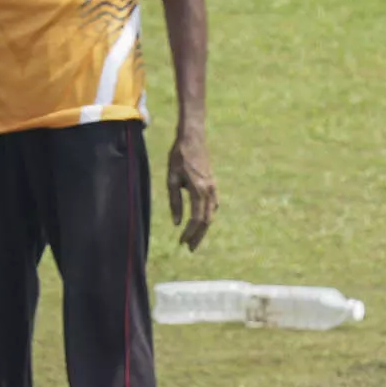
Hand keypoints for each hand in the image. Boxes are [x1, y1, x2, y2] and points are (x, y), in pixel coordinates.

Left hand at [165, 122, 218, 248]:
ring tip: (194, 239)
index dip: (190, 233)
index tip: (181, 242)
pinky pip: (213, 205)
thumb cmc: (178, 157)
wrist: (192, 138)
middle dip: (198, 236)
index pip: (196, 219)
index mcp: (198, 189)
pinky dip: (208, 217)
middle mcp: (209, 190)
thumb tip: (177, 223)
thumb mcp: (172, 179)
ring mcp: (213, 187)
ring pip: (211, 214)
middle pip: (206, 220)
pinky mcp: (213, 184)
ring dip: (203, 228)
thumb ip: (175, 202)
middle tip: (190, 249)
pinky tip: (202, 222)